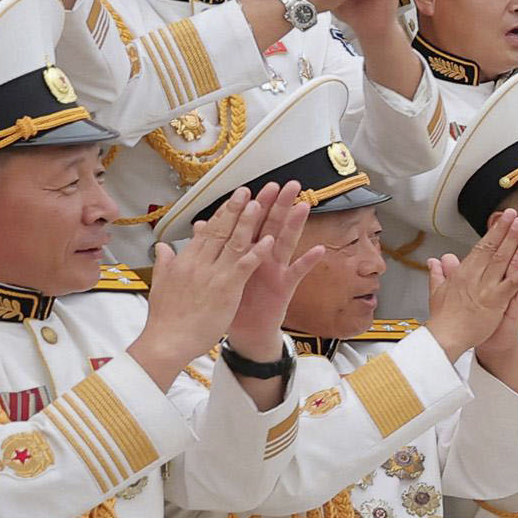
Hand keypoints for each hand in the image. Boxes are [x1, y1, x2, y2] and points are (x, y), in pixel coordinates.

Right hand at [133, 189, 278, 385]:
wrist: (166, 341)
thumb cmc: (165, 318)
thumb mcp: (161, 284)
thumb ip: (165, 263)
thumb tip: (163, 246)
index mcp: (184, 261)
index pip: (206, 232)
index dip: (221, 214)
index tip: (231, 199)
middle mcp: (198, 263)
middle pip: (220, 231)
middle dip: (235, 208)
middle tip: (247, 190)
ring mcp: (213, 274)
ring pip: (233, 242)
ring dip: (248, 222)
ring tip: (260, 203)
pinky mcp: (226, 289)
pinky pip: (244, 266)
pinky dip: (257, 252)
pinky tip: (269, 240)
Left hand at [224, 186, 322, 356]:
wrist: (244, 331)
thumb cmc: (232, 301)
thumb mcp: (219, 272)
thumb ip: (212, 247)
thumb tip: (200, 225)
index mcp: (246, 252)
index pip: (250, 222)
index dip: (254, 204)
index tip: (258, 185)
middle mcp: (263, 257)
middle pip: (272, 226)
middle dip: (280, 205)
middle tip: (290, 185)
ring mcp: (275, 271)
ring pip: (285, 243)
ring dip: (295, 225)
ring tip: (304, 206)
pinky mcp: (284, 287)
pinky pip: (297, 273)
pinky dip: (307, 261)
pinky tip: (318, 249)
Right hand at [426, 210, 517, 356]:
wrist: (445, 337)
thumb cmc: (444, 318)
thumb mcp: (438, 292)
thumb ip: (440, 274)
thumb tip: (437, 260)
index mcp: (463, 273)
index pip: (481, 246)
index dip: (495, 231)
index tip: (505, 218)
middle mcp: (475, 276)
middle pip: (494, 248)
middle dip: (508, 230)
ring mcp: (487, 288)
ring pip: (504, 261)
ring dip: (517, 243)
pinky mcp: (496, 302)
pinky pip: (514, 285)